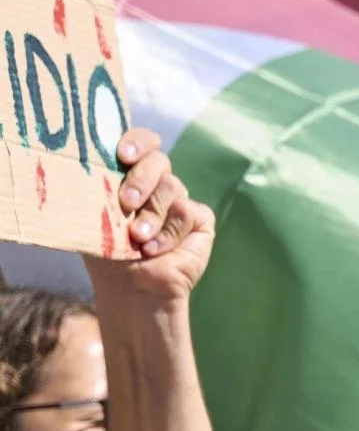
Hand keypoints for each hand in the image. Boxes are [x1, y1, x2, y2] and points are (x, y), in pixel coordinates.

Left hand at [83, 128, 216, 303]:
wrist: (132, 288)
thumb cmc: (109, 252)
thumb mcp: (96, 214)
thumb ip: (99, 186)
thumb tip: (87, 160)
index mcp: (131, 174)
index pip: (141, 142)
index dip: (137, 142)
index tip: (122, 155)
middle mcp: (157, 183)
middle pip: (158, 160)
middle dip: (141, 179)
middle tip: (127, 202)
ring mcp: (180, 200)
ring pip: (172, 188)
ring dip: (151, 216)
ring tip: (137, 240)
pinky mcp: (200, 220)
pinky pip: (187, 213)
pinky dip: (169, 233)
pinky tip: (155, 250)